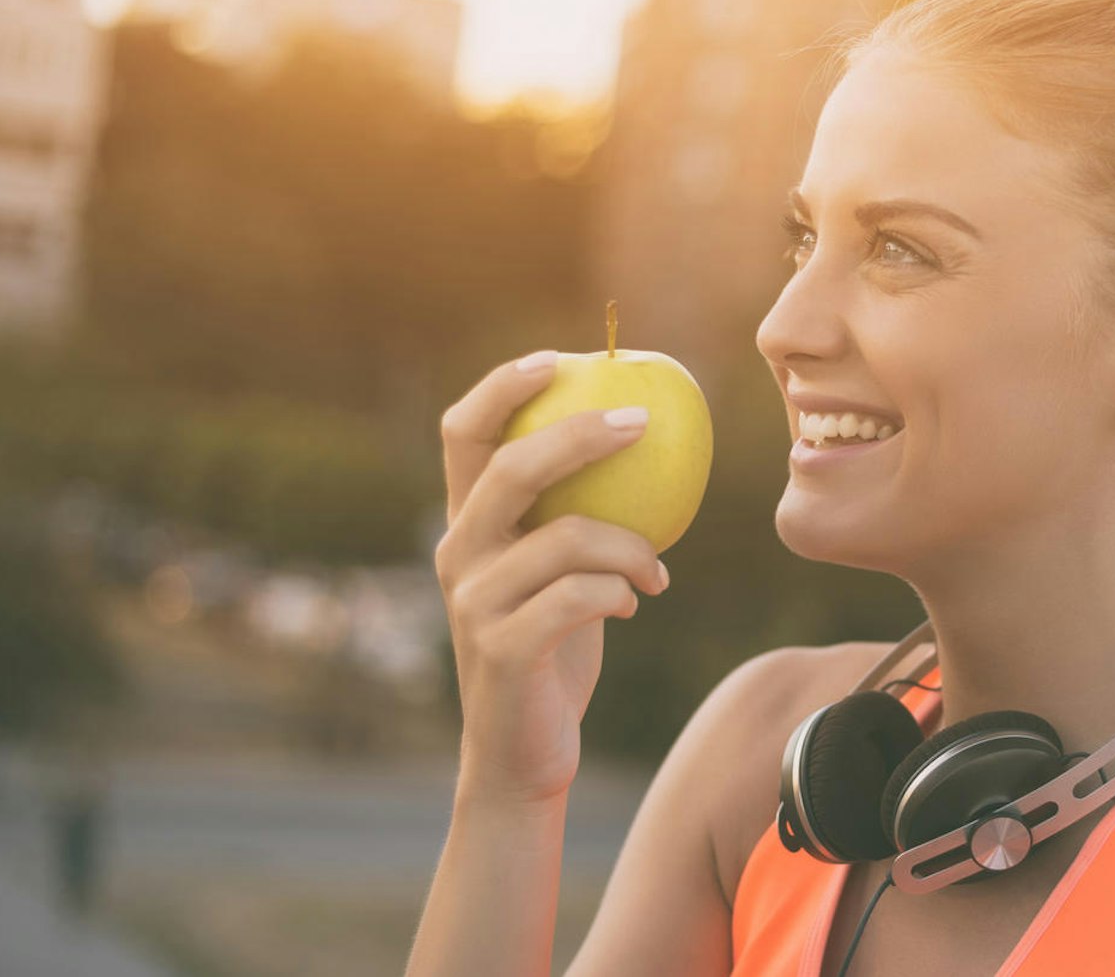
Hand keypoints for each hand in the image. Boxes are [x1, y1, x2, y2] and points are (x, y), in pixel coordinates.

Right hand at [433, 350, 670, 806]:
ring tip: (656, 570)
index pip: (462, 433)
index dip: (502, 386)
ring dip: (630, 544)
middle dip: (580, 434)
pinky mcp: (500, 649)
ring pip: (563, 536)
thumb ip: (576, 516)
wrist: (524, 755)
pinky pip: (577, 596)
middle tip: (644, 422)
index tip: (559, 358)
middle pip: (509, 466)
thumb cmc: (555, 650)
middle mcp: (457, 554)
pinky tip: (636, 602)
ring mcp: (472, 603)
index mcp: (468, 525)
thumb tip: (648, 444)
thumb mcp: (562, 572)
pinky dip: (619, 589)